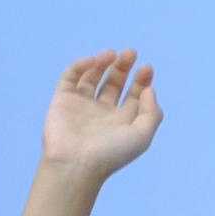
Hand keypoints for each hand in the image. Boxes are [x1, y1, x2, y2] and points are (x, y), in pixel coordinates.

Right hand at [15, 50, 160, 215]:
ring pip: (93, 76)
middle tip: (131, 52)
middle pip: (115, 82)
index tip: (147, 68)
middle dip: (124, 66)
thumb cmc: (111, 153)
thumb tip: (150, 89)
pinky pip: (71, 77)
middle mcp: (103, 112)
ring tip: (112, 54)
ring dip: (103, 62)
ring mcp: (82, 105)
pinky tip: (93, 61)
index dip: (142, 80)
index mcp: (123, 121)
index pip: (135, 95)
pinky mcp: (62, 100)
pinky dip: (80, 65)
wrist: (76, 163)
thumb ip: (152, 113)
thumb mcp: (142, 135)